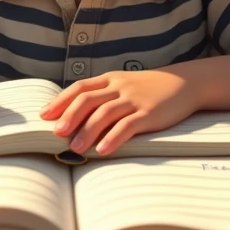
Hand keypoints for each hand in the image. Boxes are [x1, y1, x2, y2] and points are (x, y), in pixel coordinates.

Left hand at [39, 67, 200, 155]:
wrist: (185, 83)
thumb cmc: (149, 88)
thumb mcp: (124, 85)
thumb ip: (103, 96)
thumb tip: (75, 117)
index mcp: (110, 79)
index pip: (80, 87)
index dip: (60, 101)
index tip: (44, 115)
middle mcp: (119, 87)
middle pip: (88, 99)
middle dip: (70, 116)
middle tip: (56, 133)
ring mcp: (134, 99)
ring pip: (105, 113)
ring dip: (88, 130)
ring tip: (75, 147)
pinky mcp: (149, 113)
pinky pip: (128, 125)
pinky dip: (114, 137)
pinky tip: (103, 150)